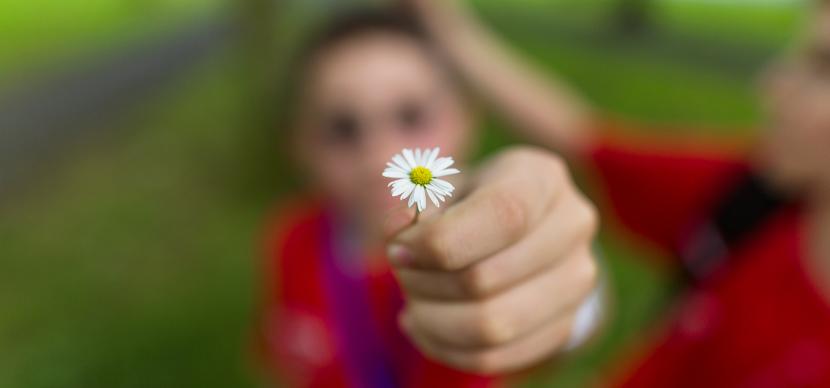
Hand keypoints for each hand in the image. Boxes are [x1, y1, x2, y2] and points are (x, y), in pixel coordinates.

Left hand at [385, 146, 599, 373]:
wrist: (522, 232)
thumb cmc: (469, 202)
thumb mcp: (440, 186)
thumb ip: (412, 203)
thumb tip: (397, 232)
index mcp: (541, 178)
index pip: (503, 216)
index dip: (439, 242)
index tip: (398, 249)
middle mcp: (572, 226)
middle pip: (486, 278)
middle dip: (423, 282)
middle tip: (401, 270)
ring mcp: (577, 281)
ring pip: (493, 328)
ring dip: (433, 320)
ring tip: (413, 302)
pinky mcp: (563, 326)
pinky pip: (494, 358)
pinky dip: (445, 348)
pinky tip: (424, 325)